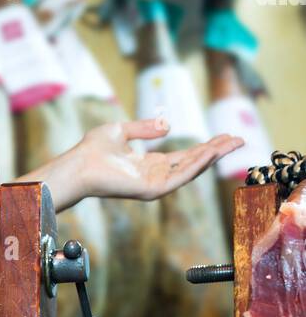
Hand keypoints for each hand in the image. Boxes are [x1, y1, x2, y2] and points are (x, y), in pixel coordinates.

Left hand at [74, 117, 244, 203]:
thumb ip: (144, 128)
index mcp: (150, 164)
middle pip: (194, 163)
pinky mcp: (151, 190)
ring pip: (190, 170)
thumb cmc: (92, 150)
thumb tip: (168, 126)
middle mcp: (156, 175)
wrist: (78, 165)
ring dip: (211, 157)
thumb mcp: (121, 130)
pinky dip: (195, 166)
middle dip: (216, 151)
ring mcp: (155, 184)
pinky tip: (209, 154)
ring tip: (230, 144)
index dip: (205, 146)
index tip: (225, 136)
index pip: (185, 156)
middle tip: (239, 139)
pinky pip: (178, 178)